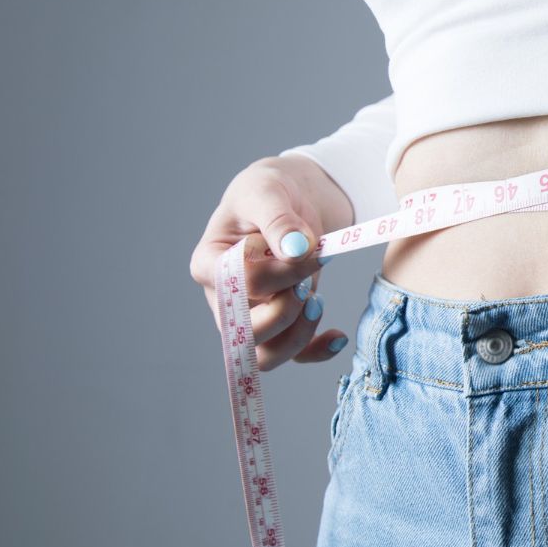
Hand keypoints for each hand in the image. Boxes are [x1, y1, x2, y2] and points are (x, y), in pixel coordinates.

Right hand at [188, 156, 350, 368]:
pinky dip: (316, 351)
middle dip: (284, 311)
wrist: (291, 198)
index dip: (276, 275)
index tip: (307, 248)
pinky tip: (337, 336)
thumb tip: (296, 249)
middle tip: (307, 283)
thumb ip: (278, 219)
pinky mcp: (279, 323)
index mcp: (210, 263)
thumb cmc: (269, 191)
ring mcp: (250, 315)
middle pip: (245, 332)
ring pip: (264, 355)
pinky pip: (291, 355)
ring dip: (297, 334)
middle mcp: (223, 297)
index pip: (236, 286)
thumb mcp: (269, 191)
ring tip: (317, 300)